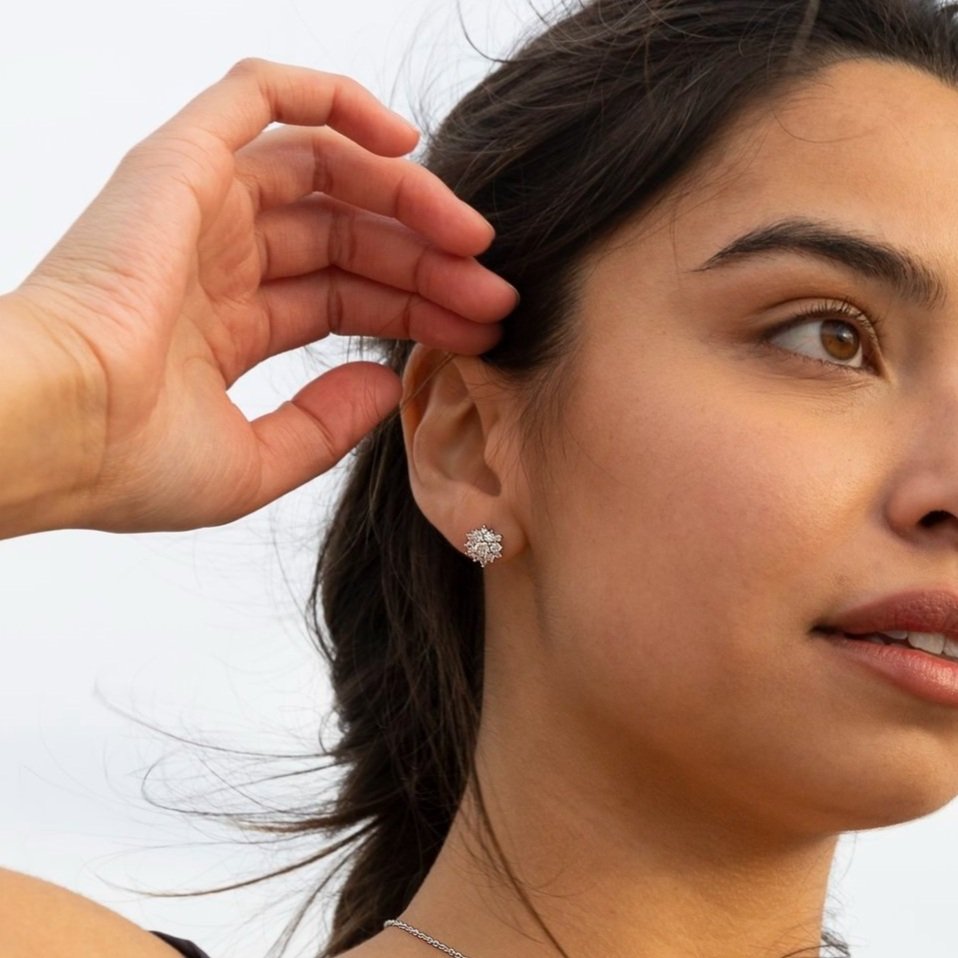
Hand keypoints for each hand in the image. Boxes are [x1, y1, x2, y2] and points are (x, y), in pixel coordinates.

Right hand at [6, 58, 514, 533]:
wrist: (50, 434)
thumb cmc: (127, 462)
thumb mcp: (253, 463)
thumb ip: (324, 426)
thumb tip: (386, 387)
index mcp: (226, 326)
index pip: (346, 300)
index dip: (418, 311)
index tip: (481, 331)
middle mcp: (216, 260)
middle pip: (351, 241)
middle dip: (429, 265)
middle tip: (496, 292)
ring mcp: (200, 207)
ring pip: (328, 175)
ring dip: (408, 200)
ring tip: (475, 240)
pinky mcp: (180, 163)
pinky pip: (262, 98)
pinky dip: (333, 101)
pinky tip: (405, 143)